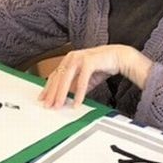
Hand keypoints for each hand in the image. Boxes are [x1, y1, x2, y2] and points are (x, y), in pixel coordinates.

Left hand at [38, 44, 153, 108]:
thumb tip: (66, 98)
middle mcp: (71, 57)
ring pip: (66, 78)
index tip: (43, 99)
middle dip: (52, 93)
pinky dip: (79, 93)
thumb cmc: (102, 65)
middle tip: (48, 105)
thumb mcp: (85, 78)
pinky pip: (82, 80)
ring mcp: (80, 58)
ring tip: (59, 105)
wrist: (119, 56)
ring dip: (62, 94)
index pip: (54, 75)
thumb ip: (75, 86)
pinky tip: (77, 102)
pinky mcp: (89, 61)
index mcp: (69, 60)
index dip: (48, 88)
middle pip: (58, 77)